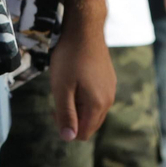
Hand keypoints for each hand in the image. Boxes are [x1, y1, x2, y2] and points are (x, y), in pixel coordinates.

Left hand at [50, 23, 115, 141]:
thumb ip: (66, 114)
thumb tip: (68, 138)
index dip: (66, 127)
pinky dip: (84, 95)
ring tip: (66, 86)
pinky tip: (75, 78)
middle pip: (89, 124)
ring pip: (93, 110)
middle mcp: (109, 100)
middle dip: (73, 118)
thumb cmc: (70, 57)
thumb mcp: (62, 87)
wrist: (85, 28)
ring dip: (78, 106)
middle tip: (58, 98)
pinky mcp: (109, 79)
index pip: (83, 133)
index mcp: (98, 105)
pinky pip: (96, 97)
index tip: (54, 108)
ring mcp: (111, 88)